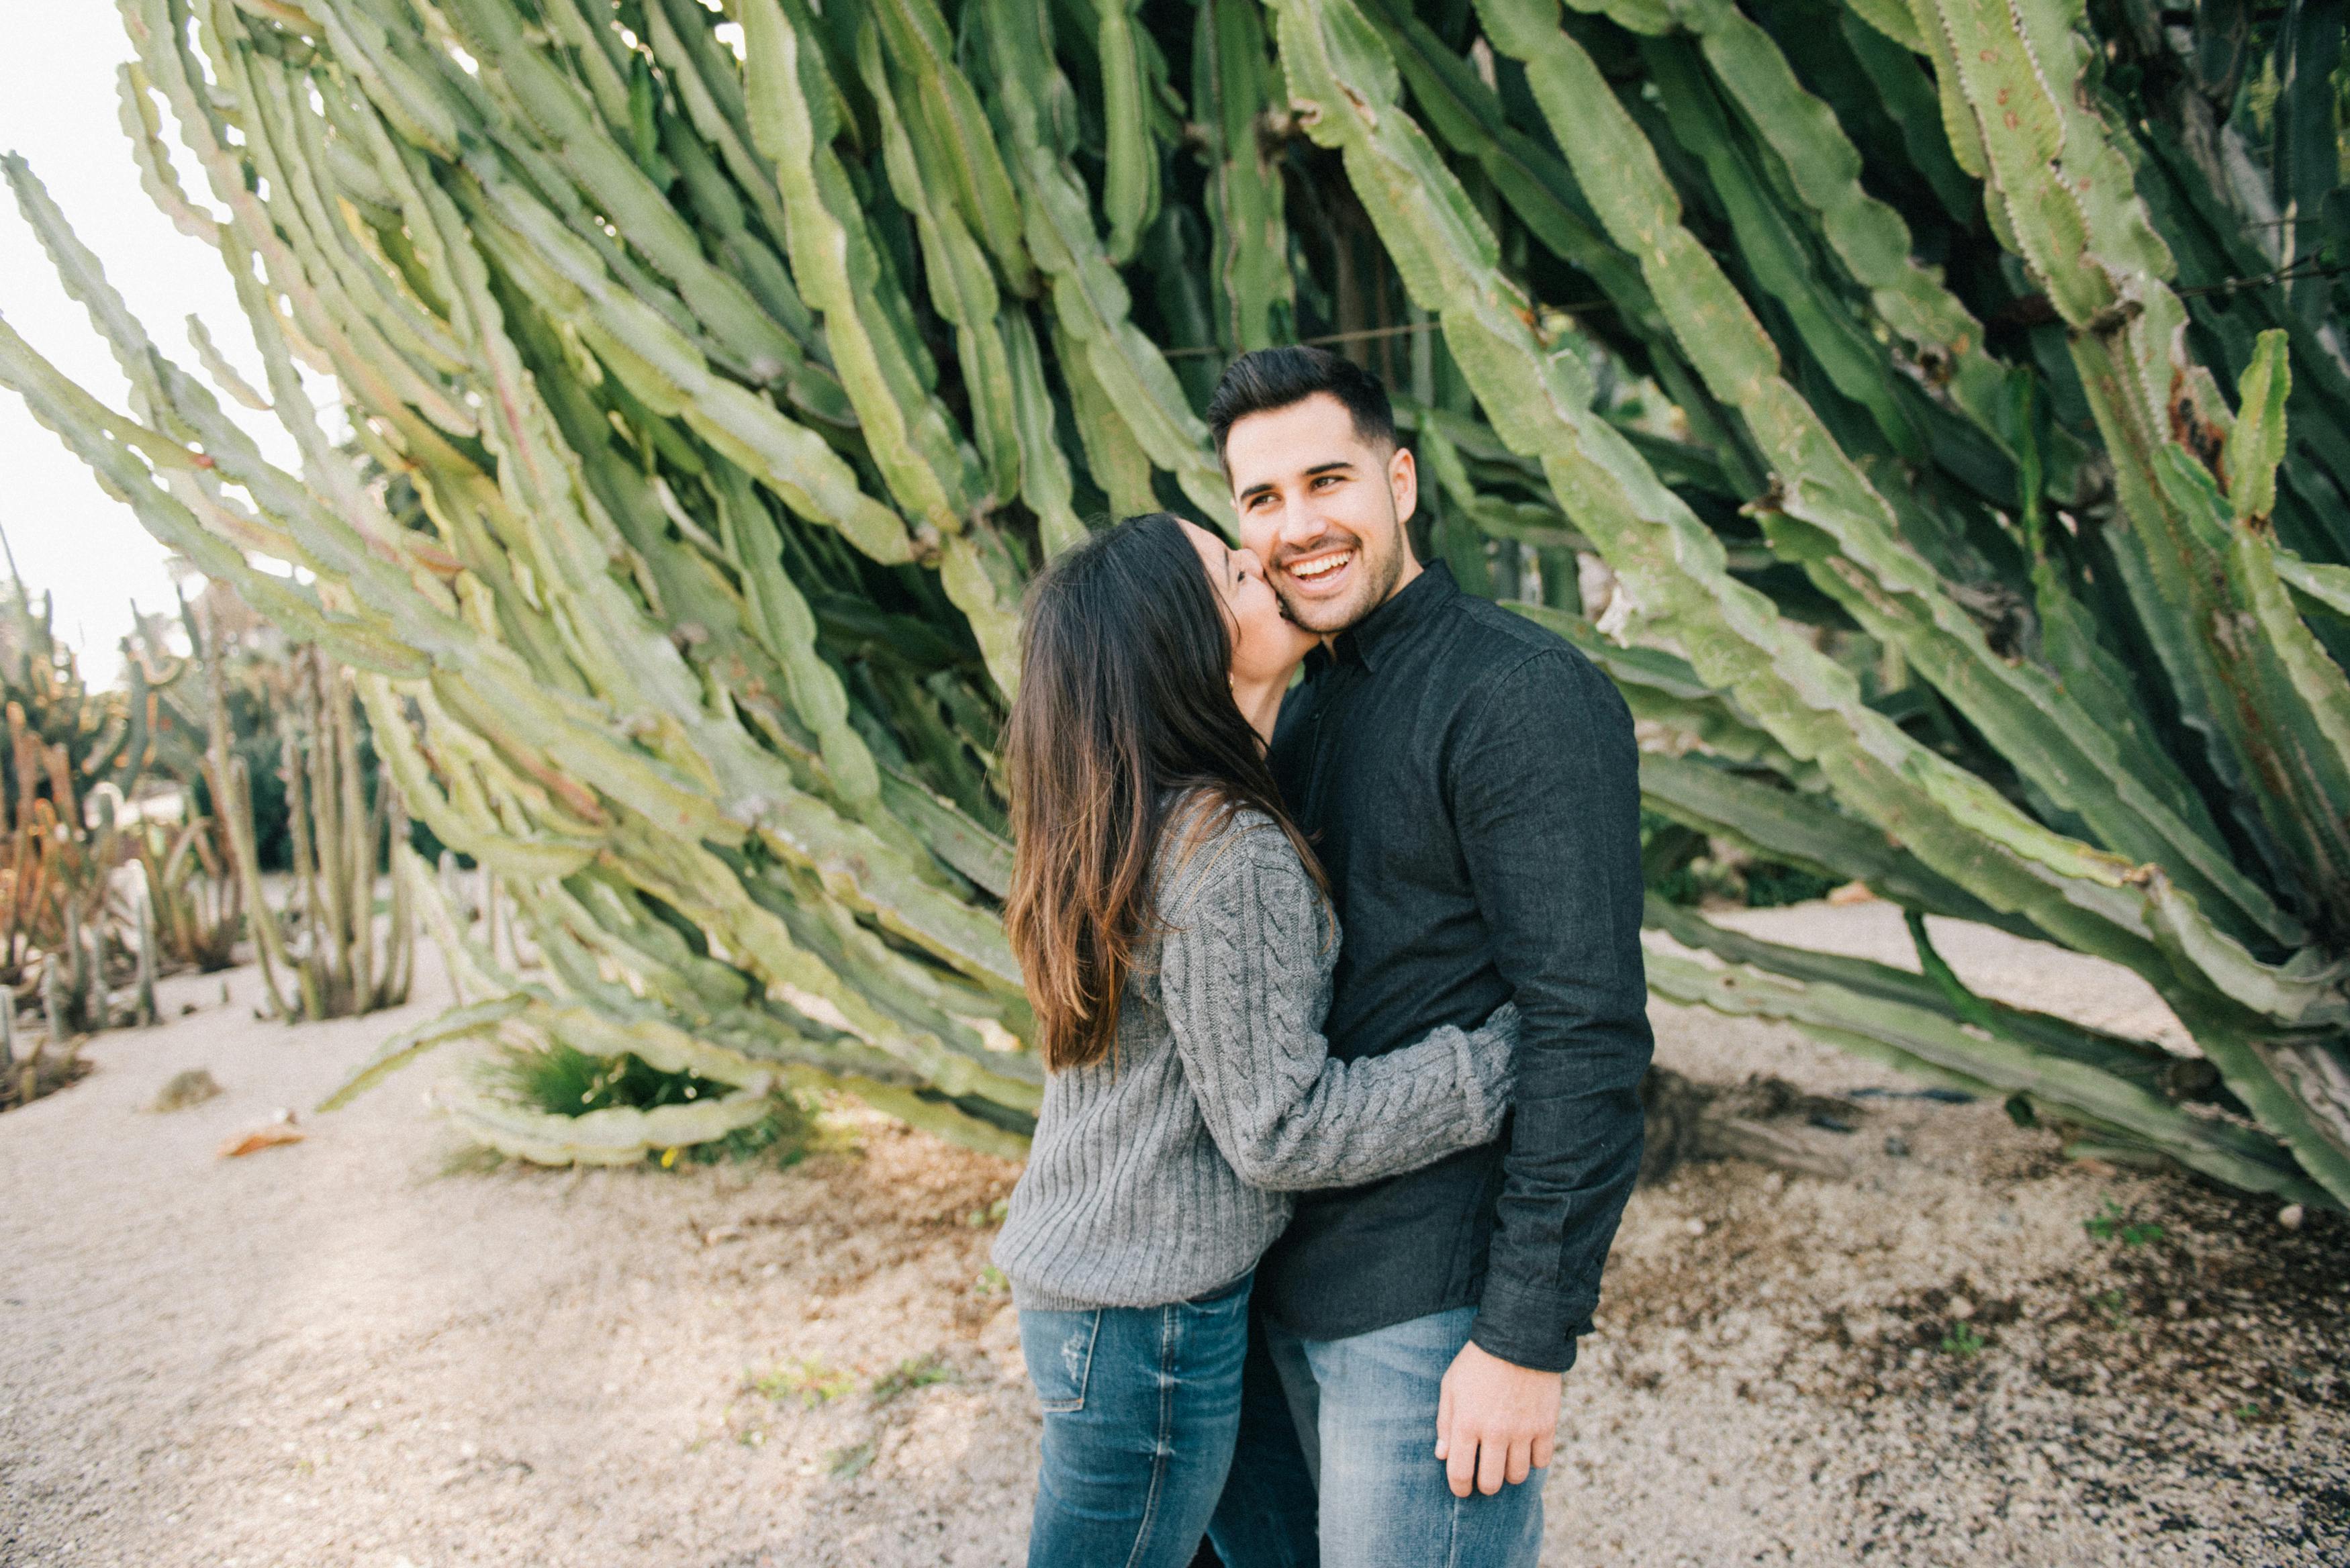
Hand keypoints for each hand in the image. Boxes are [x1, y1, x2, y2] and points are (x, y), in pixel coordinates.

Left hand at [1433, 1340, 1559, 1497]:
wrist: (1520, 1336)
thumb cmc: (1478, 1361)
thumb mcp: (1451, 1385)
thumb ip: (1445, 1422)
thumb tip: (1442, 1455)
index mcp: (1467, 1423)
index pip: (1460, 1473)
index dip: (1459, 1488)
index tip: (1461, 1489)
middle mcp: (1495, 1431)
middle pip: (1491, 1483)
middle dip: (1485, 1485)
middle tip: (1485, 1475)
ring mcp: (1523, 1430)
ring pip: (1517, 1476)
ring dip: (1509, 1473)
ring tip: (1505, 1459)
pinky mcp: (1546, 1425)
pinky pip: (1541, 1461)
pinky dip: (1533, 1460)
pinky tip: (1525, 1448)